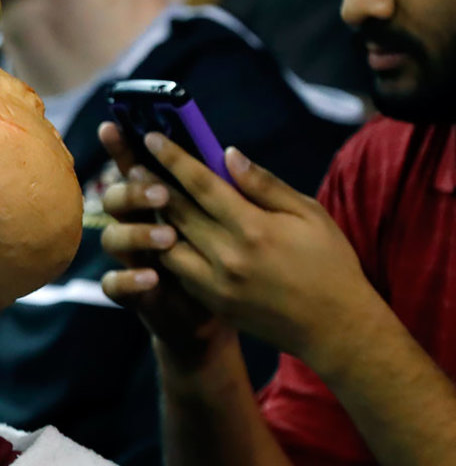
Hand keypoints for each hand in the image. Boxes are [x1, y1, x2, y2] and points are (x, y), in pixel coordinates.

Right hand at [97, 122, 229, 364]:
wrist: (223, 318)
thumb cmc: (237, 263)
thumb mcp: (243, 222)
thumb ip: (234, 189)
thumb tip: (228, 153)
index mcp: (162, 204)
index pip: (138, 168)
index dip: (124, 147)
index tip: (115, 124)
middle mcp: (140, 226)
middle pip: (117, 199)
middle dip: (134, 190)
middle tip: (163, 190)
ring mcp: (134, 260)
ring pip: (112, 238)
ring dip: (137, 233)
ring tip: (168, 236)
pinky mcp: (134, 294)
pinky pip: (114, 284)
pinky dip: (129, 279)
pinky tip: (153, 278)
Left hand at [107, 126, 375, 367]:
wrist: (333, 327)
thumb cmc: (329, 263)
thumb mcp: (309, 214)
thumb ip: (264, 185)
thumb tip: (228, 154)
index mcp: (254, 229)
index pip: (202, 185)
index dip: (174, 159)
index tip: (152, 138)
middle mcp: (228, 257)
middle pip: (177, 212)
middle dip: (152, 184)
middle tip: (133, 164)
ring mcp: (216, 284)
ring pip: (168, 244)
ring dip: (154, 219)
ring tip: (144, 198)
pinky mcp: (211, 302)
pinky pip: (178, 270)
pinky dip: (167, 249)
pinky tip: (162, 232)